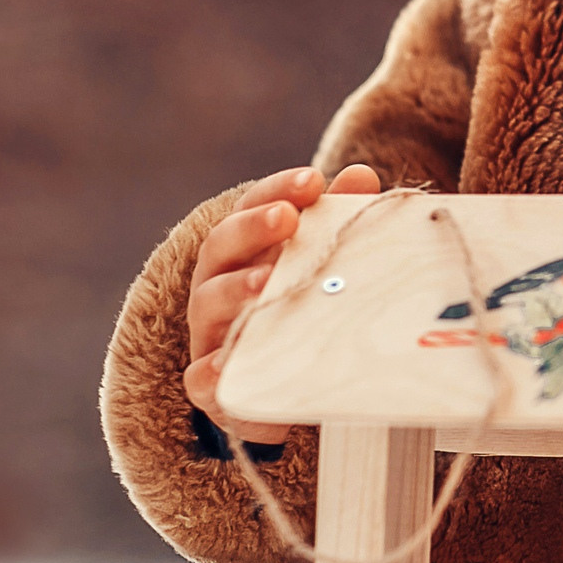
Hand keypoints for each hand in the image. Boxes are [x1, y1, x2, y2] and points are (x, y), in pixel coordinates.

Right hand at [183, 163, 380, 446]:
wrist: (285, 387)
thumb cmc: (304, 310)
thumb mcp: (322, 265)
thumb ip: (337, 220)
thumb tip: (361, 175)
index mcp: (246, 248)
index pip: (253, 206)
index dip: (278, 189)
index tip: (314, 180)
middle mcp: (218, 282)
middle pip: (222, 245)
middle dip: (253, 227)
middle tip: (288, 218)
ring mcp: (209, 331)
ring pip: (208, 304)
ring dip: (236, 289)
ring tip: (266, 280)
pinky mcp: (208, 384)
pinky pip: (201, 377)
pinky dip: (210, 370)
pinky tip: (226, 364)